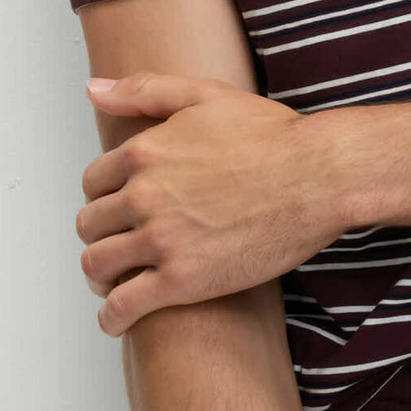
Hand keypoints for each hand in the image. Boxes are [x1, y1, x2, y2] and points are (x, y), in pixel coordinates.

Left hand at [75, 73, 359, 335]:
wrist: (320, 177)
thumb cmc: (274, 137)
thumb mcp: (206, 96)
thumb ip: (144, 90)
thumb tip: (95, 90)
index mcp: (144, 152)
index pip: (93, 182)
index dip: (104, 197)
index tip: (119, 209)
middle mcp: (143, 195)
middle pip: (90, 224)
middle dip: (101, 235)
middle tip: (120, 245)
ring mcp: (160, 239)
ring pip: (97, 265)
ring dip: (100, 276)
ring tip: (115, 282)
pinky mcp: (182, 280)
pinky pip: (122, 306)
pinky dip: (111, 317)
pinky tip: (117, 320)